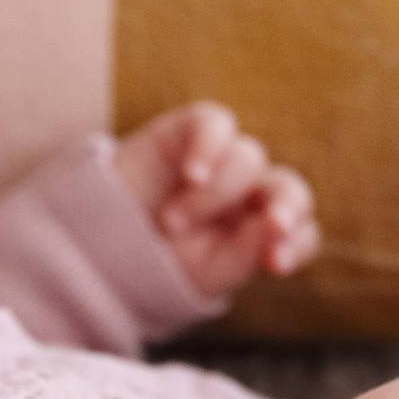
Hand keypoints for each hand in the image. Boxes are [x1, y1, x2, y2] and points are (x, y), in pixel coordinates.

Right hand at [114, 103, 320, 301]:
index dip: (296, 244)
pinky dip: (208, 147)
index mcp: (259, 234)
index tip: (275, 264)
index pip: (301, 233)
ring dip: (213, 197)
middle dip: (287, 206)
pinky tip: (191, 176)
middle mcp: (249, 195)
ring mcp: (222, 161)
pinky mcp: (189, 132)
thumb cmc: (155, 264)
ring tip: (169, 224)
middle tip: (273, 226)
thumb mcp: (201, 274)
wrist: (96, 244)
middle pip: (290, 188)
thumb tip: (274, 226)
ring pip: (248, 160)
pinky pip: (215, 124)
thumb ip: (244, 255)